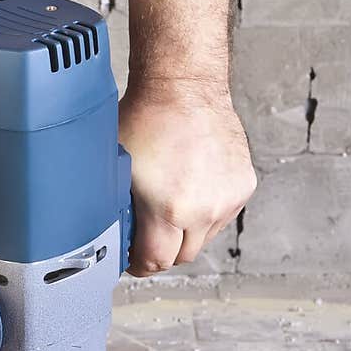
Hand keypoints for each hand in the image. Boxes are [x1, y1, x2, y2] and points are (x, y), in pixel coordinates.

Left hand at [119, 81, 256, 272]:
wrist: (184, 86)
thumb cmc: (147, 120)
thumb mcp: (116, 171)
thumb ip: (116, 211)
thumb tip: (106, 239)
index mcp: (171, 209)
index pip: (156, 263)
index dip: (139, 265)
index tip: (132, 259)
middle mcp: (205, 209)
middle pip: (181, 256)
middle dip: (162, 250)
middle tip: (147, 235)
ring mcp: (227, 198)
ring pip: (204, 238)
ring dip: (186, 231)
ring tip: (170, 204)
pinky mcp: (243, 186)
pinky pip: (221, 216)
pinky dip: (206, 212)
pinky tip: (191, 189)